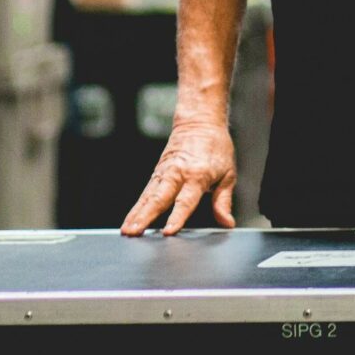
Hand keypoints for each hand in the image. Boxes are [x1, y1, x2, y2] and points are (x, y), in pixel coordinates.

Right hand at [121, 120, 236, 236]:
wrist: (199, 122)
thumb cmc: (216, 147)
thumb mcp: (228, 174)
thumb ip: (223, 201)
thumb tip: (227, 223)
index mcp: (197, 175)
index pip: (185, 200)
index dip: (177, 217)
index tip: (168, 231)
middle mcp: (177, 174)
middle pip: (158, 198)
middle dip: (145, 217)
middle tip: (134, 232)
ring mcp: (164, 173)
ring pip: (147, 197)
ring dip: (136, 214)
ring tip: (126, 230)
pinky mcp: (157, 173)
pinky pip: (145, 194)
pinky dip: (136, 208)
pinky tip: (129, 222)